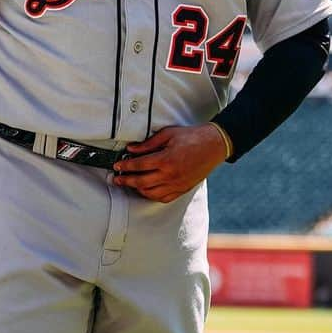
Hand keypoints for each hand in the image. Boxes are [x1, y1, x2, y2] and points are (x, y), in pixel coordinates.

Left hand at [113, 124, 228, 202]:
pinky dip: (152, 196)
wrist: (215, 145)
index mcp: (166, 159)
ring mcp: (177, 184)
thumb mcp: (168, 134)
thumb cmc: (192, 136)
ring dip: (137, 189)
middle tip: (116, 179)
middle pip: (141, 182)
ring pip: (151, 193)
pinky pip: (164, 198)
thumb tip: (131, 149)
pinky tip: (146, 190)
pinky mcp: (183, 189)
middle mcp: (171, 174)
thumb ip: (148, 143)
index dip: (125, 166)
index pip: (139, 165)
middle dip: (126, 181)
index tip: (117, 166)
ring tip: (129, 184)